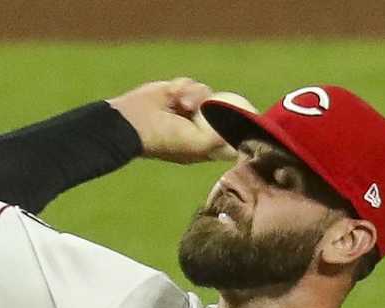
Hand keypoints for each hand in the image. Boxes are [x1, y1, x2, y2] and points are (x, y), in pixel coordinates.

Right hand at [108, 79, 250, 164]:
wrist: (135, 120)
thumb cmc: (166, 138)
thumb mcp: (199, 144)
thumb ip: (222, 137)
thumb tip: (243, 128)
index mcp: (204, 146)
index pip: (229, 138)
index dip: (238, 129)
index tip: (249, 120)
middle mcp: (198, 127)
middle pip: (222, 112)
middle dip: (219, 106)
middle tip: (213, 105)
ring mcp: (189, 110)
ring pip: (208, 94)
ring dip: (196, 96)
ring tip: (181, 103)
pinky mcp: (178, 93)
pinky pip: (193, 84)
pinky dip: (184, 88)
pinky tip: (172, 96)